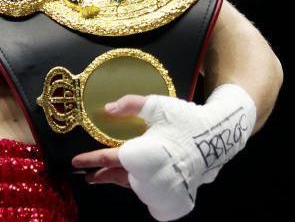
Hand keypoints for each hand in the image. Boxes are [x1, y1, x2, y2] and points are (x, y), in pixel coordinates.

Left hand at [71, 84, 256, 220]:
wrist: (219, 135)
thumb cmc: (187, 119)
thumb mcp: (158, 105)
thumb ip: (130, 104)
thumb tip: (107, 109)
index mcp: (143, 152)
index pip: (109, 157)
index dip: (90, 159)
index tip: (76, 162)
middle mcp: (151, 172)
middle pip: (119, 176)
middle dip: (102, 176)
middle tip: (89, 177)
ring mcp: (163, 183)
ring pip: (133, 184)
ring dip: (118, 180)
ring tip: (104, 178)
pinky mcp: (174, 189)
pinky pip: (148, 189)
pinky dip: (136, 184)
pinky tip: (131, 180)